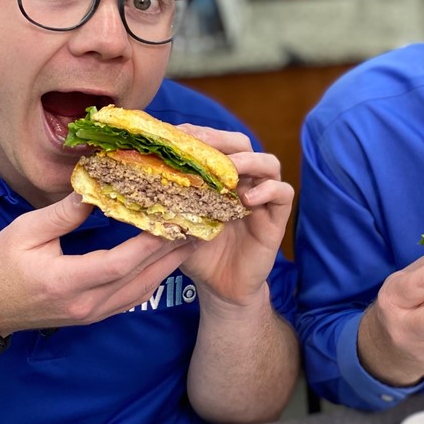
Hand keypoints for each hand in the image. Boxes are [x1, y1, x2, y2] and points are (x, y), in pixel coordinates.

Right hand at [0, 193, 196, 335]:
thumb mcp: (26, 232)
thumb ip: (64, 212)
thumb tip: (96, 186)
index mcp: (67, 282)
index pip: (120, 262)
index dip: (151, 242)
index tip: (174, 219)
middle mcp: (86, 304)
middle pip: (141, 278)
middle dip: (172, 252)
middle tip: (198, 226)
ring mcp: (92, 313)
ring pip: (142, 290)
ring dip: (167, 266)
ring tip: (190, 239)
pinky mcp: (94, 315)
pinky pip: (133, 298)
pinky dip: (153, 277)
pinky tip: (165, 259)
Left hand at [174, 125, 293, 312]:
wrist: (219, 288)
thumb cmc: (198, 254)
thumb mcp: (178, 224)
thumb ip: (167, 203)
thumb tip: (140, 182)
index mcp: (219, 178)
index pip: (215, 143)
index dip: (199, 134)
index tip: (177, 134)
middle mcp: (243, 182)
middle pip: (242, 144)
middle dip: (222, 140)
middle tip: (202, 147)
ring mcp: (262, 198)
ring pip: (269, 163)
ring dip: (249, 160)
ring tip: (230, 170)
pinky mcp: (276, 218)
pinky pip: (283, 193)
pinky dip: (268, 190)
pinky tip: (247, 199)